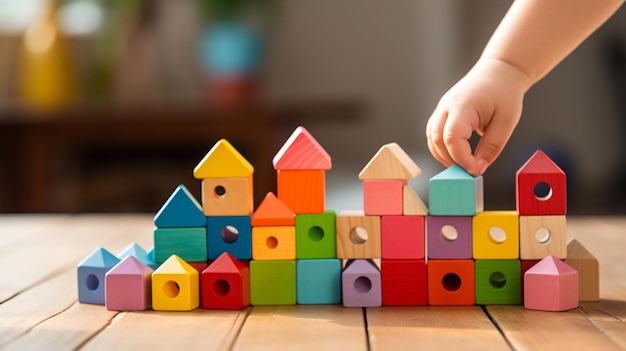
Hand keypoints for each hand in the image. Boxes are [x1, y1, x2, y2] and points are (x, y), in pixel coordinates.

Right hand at [426, 59, 528, 174]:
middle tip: (469, 171)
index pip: (452, 137)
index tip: (475, 170)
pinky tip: (456, 155)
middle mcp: (447, 106)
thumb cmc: (504, 93)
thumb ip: (491, 147)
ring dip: (443, 155)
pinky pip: (434, 133)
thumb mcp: (506, 122)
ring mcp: (442, 108)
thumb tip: (478, 168)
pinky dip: (441, 147)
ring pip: (431, 137)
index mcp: (463, 106)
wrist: (499, 71)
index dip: (461, 158)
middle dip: (451, 159)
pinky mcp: (442, 112)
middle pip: (436, 139)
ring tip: (462, 165)